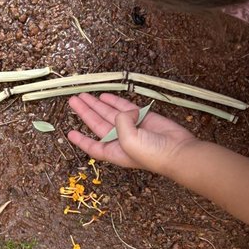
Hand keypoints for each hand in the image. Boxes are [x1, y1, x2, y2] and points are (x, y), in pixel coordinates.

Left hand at [67, 92, 196, 174]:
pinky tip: (104, 96)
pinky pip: (125, 107)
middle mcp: (120, 140)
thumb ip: (120, 123)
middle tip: (73, 100)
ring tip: (84, 95)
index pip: (93, 145)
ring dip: (96, 104)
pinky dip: (114, 101)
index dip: (81, 140)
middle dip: (85, 112)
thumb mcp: (129, 141)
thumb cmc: (153, 153)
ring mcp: (132, 127)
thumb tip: (125, 112)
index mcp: (114, 151)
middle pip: (97, 124)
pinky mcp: (143, 117)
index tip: (70, 133)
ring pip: (109, 113)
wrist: (179, 150)